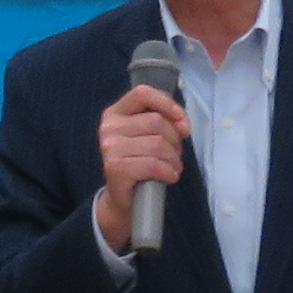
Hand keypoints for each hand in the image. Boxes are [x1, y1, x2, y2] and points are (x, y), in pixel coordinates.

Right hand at [93, 82, 188, 257]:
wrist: (124, 198)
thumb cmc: (140, 163)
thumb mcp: (149, 137)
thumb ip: (165, 123)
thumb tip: (183, 125)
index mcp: (115, 113)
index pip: (142, 93)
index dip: (167, 104)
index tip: (182, 123)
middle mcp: (109, 127)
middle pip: (156, 122)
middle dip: (175, 141)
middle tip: (174, 156)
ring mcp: (110, 147)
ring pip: (158, 145)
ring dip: (174, 160)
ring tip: (172, 168)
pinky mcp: (115, 167)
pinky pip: (154, 164)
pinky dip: (168, 172)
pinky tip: (168, 177)